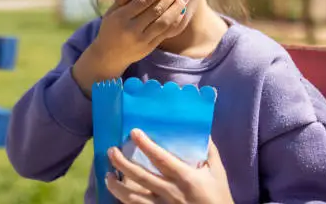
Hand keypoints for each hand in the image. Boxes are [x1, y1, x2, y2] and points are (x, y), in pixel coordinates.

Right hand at [95, 0, 188, 68]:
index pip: (142, 2)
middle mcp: (132, 29)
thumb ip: (120, 1)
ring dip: (176, 8)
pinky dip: (175, 22)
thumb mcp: (110, 14)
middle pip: (155, 11)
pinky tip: (181, 12)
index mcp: (121, 18)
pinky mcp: (149, 47)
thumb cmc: (110, 30)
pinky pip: (166, 33)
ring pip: (164, 22)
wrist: (109, 56)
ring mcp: (142, 40)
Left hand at [106, 129, 233, 203]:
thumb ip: (209, 151)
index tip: (134, 132)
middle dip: (122, 163)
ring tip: (107, 175)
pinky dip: (124, 201)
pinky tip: (118, 193)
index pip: (161, 159)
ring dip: (117, 186)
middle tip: (111, 151)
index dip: (146, 145)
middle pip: (140, 177)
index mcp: (186, 178)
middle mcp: (171, 193)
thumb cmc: (218, 198)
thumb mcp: (217, 174)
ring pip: (133, 197)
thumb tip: (200, 130)